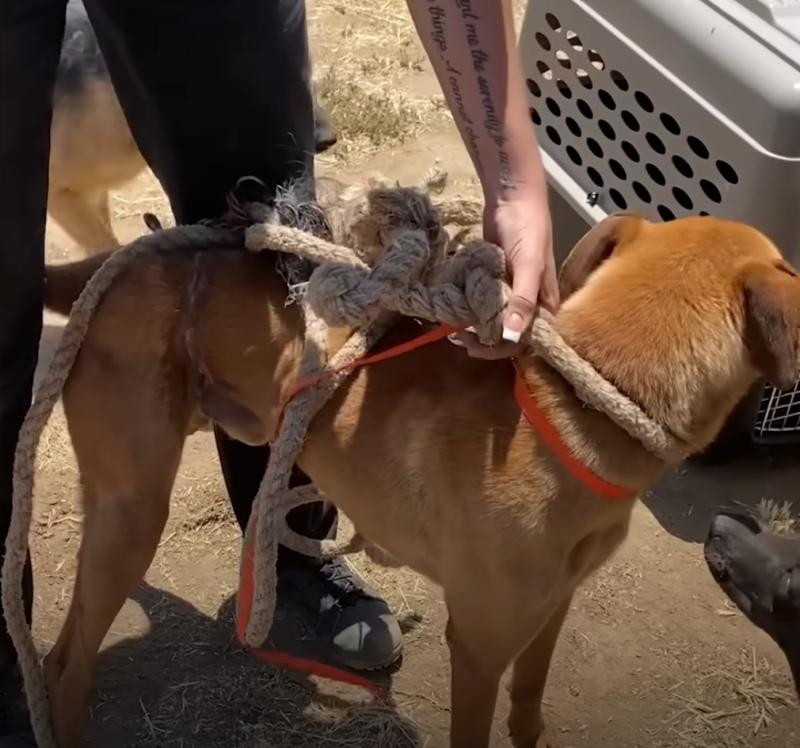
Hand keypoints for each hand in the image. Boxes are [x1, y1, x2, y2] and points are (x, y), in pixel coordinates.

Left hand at [450, 194, 558, 358]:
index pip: (528, 340)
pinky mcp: (493, 281)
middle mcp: (529, 302)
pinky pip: (483, 303)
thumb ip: (522, 301)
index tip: (480, 347)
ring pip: (494, 321)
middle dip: (486, 342)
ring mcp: (510, 292)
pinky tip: (455, 313)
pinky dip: (471, 310)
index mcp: (545, 303)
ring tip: (455, 330)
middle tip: (461, 339)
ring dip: (476, 328)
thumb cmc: (528, 229)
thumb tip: (511, 337)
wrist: (512, 196)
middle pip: (509, 335)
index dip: (505, 349)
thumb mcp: (528, 265)